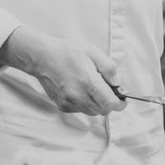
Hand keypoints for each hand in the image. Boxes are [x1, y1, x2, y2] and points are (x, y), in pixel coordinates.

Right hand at [0, 26, 126, 115]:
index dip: (120, 104)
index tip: (123, 99)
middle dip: (109, 103)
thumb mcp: (93, 52)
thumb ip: (109, 69)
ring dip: (96, 103)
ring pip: (92, 112)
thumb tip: (118, 84)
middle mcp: (78, 96)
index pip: (110, 104)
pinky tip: (79, 88)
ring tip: (90, 86)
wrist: (42, 57)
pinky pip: (80, 110)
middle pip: (103, 111)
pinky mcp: (62, 106)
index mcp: (88, 82)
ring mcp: (69, 103)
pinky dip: (84, 103)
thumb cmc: (68, 52)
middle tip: (107, 89)